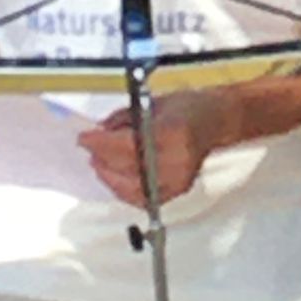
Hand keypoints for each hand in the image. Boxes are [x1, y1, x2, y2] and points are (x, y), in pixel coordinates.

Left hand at [77, 92, 231, 206]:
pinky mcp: (178, 190)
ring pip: (132, 187)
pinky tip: (115, 178)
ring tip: (100, 163)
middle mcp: (177, 159)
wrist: (216, 121)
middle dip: (103, 158)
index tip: (84, 138)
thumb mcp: (150, 103)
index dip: (101, 144)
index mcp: (172, 132)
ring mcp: (178, 179)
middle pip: (127, 167)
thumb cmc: (187, 107)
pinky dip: (124, 190)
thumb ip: (123, 119)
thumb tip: (99, 133)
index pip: (127, 144)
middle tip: (90, 148)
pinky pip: (143, 197)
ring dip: (110, 176)